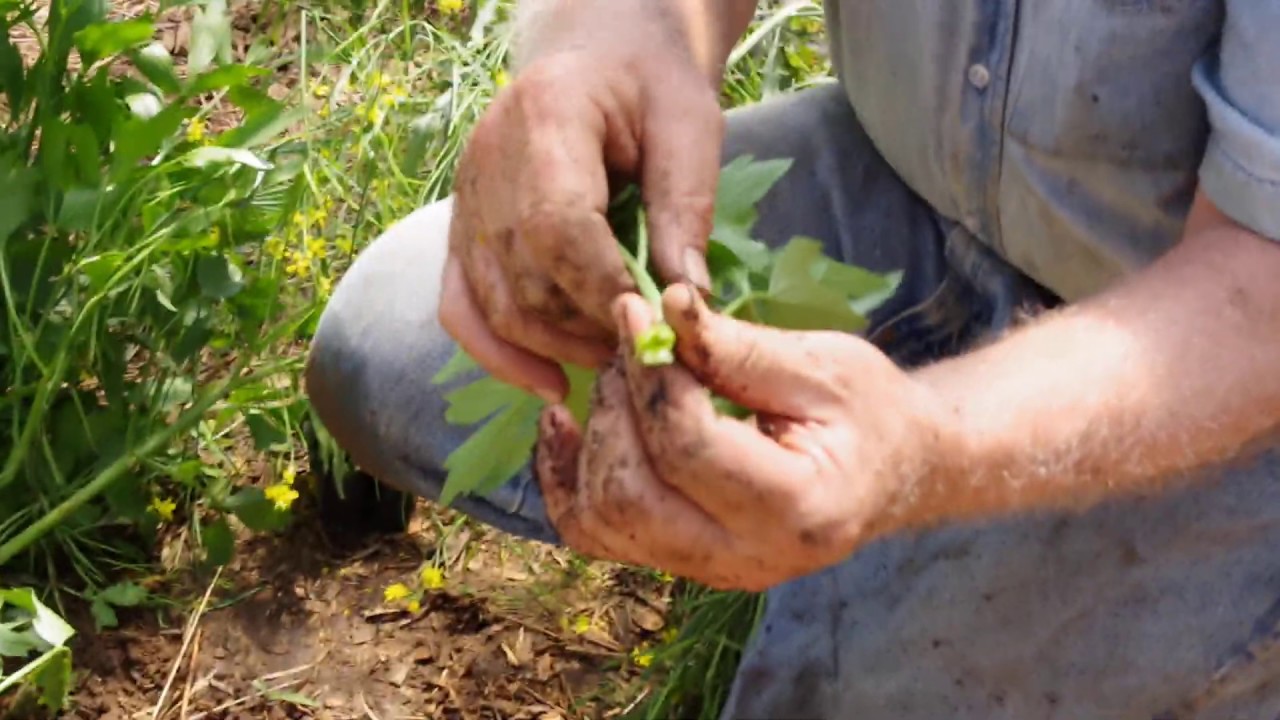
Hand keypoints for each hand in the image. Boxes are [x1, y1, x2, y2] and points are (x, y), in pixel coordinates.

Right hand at [438, 0, 723, 403]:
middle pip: (522, 276)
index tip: (650, 326)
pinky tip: (547, 379)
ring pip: (491, 304)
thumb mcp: (689, 128)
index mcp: (544, 116)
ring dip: (555, 347)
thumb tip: (685, 300)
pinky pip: (460, 308)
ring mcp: (464, 200)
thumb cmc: (651, 87)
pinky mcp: (460, 232)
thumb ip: (686, 207)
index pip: (556, 224)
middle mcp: (486, 161)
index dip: (601, 288)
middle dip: (586, 328)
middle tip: (646, 348)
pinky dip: (499, 354)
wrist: (600, 60)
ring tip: (615, 358)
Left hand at [533, 285, 962, 590]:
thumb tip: (663, 307)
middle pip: (629, 496)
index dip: (649, 373)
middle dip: (614, 409)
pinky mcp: (680, 563)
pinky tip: (568, 424)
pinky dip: (566, 478)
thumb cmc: (872, 410)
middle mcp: (746, 558)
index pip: (686, 447)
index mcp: (796, 507)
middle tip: (630, 347)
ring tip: (616, 378)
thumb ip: (736, 347)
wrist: (896, 470)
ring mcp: (708, 571)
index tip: (635, 309)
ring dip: (589, 441)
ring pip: (602, 521)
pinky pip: (594, 534)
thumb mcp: (822, 364)